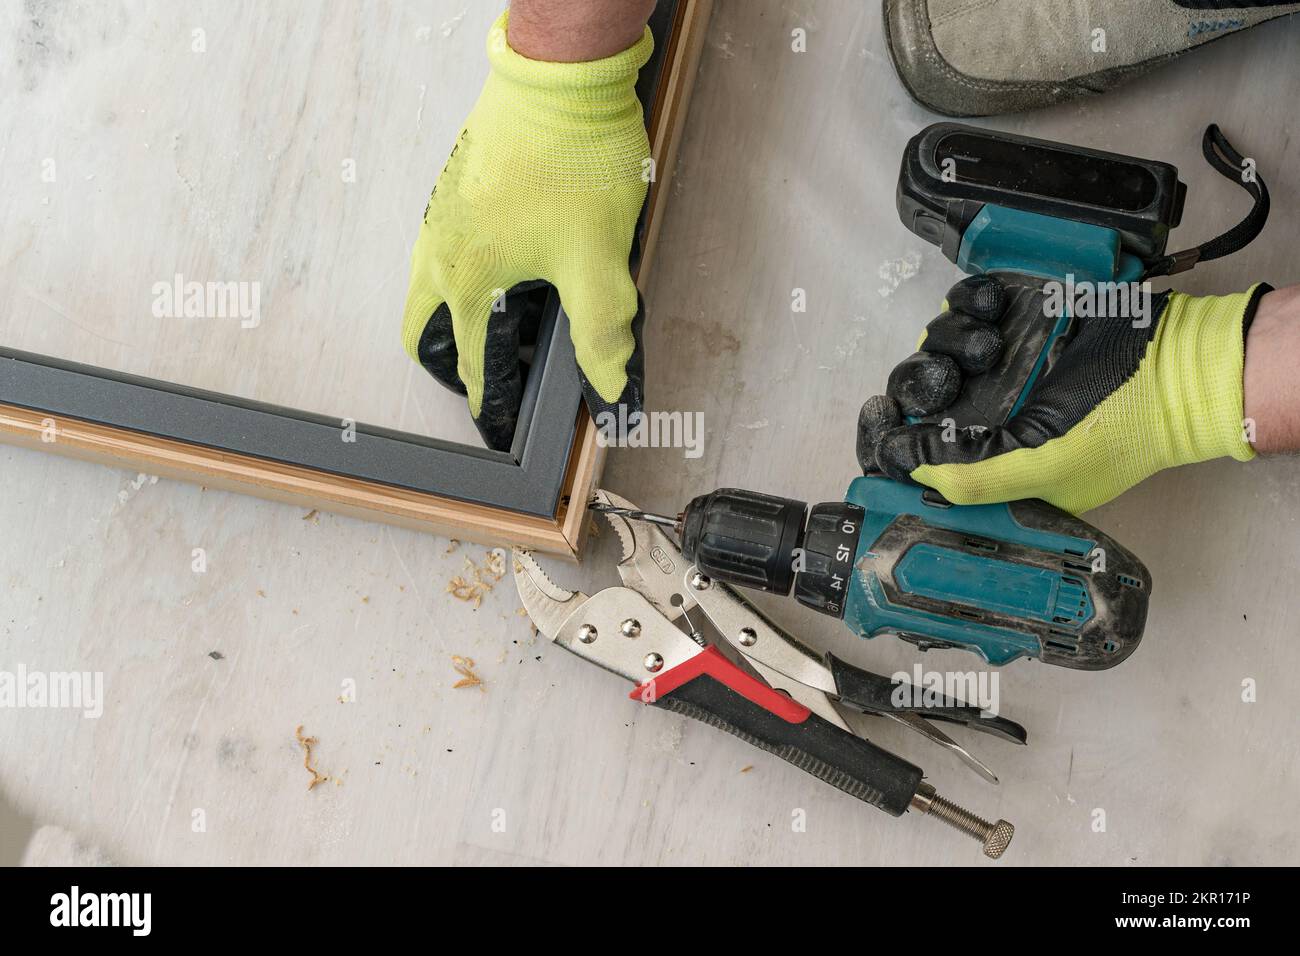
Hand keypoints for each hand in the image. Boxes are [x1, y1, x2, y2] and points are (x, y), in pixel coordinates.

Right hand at [401, 11, 651, 449]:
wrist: (560, 77)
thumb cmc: (574, 160)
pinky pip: (442, 250)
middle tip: (487, 381)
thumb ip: (603, 334)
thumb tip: (610, 387)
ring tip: (502, 332)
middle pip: (424, 328)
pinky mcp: (456, 187)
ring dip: (454, 318)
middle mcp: (440, 250)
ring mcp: (441, 215)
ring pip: (428, 287)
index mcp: (468, 278)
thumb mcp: (598, 261)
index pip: (471, 360)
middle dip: (452, 362)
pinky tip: (508, 273)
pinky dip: (462, 278)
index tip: (495, 421)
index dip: (488, 398)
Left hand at [857, 274, 1265, 513]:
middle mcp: (986, 409)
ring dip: (951, 337)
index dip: (890, 436)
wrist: (1179, 363)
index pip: (917, 450)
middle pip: (917, 390)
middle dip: (924, 379)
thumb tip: (912, 469)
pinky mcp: (1012, 318)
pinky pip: (966, 303)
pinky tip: (995, 308)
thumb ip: (978, 477)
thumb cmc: (1122, 426)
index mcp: (987, 455)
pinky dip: (969, 300)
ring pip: (936, 343)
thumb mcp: (1048, 470)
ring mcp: (998, 362)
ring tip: (990, 344)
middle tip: (951, 376)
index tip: (884, 419)